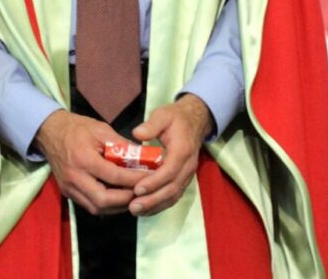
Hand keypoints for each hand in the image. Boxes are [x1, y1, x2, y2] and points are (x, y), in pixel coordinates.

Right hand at [34, 110, 146, 215]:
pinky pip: (90, 206)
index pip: (114, 176)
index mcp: (84, 158)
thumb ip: (122, 145)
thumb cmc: (77, 128)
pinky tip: (118, 197)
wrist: (49, 132)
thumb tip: (144, 157)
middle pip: (104, 200)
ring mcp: (69, 187)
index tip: (151, 179)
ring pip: (97, 208)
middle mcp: (75, 177)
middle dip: (127, 200)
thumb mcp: (101, 130)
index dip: (135, 180)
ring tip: (133, 196)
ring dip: (117, 206)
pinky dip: (106, 205)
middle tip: (143, 192)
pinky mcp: (68, 192)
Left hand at [127, 94, 212, 215]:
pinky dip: (161, 204)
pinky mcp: (183, 179)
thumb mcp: (163, 115)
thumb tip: (137, 133)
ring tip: (136, 211)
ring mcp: (187, 175)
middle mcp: (188, 166)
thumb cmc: (175, 118)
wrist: (194, 122)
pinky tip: (146, 210)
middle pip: (172, 188)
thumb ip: (151, 125)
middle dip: (153, 199)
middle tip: (133, 206)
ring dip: (156, 205)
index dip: (154, 181)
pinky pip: (174, 195)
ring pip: (174, 195)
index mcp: (183, 151)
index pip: (170, 170)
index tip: (137, 189)